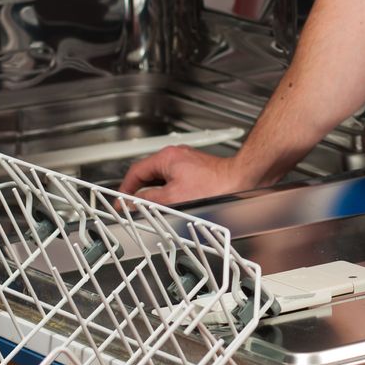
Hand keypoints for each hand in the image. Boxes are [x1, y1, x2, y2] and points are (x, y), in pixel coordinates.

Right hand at [116, 146, 255, 204]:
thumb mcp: (173, 197)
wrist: (242, 181)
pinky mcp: (198, 171)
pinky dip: (170, 192)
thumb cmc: (215, 186)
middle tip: (134, 206)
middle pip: (148, 174)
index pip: (135, 172)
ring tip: (154, 208)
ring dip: (156, 193)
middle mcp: (176, 156)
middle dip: (140, 192)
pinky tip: (174, 204)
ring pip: (163, 179)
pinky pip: (176, 181)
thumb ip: (148, 200)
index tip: (121, 201)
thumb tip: (132, 203)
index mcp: (166, 157)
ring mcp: (188, 162)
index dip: (125, 189)